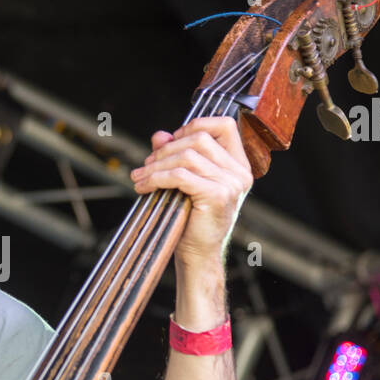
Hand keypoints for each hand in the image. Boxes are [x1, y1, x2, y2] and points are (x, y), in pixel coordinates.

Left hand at [129, 116, 252, 267]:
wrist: (198, 254)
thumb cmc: (192, 219)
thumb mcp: (185, 182)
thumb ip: (175, 155)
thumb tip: (159, 135)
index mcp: (238, 165)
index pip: (225, 125)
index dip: (195, 125)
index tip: (171, 140)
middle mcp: (239, 172)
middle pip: (199, 139)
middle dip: (166, 149)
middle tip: (146, 164)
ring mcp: (231, 184)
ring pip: (186, 156)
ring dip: (156, 165)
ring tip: (140, 177)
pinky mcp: (217, 196)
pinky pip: (180, 176)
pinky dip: (156, 178)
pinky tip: (143, 186)